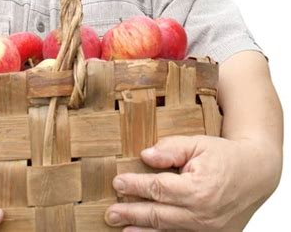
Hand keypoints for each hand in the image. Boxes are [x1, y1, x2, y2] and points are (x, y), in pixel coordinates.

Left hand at [104, 134, 278, 230]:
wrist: (256, 172)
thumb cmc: (226, 156)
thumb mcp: (197, 143)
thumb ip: (170, 149)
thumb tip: (146, 156)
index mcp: (197, 188)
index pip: (158, 188)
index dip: (135, 185)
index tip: (117, 182)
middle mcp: (203, 214)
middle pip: (159, 214)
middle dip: (131, 213)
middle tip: (110, 213)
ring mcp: (209, 229)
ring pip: (169, 230)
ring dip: (143, 229)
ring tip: (122, 227)